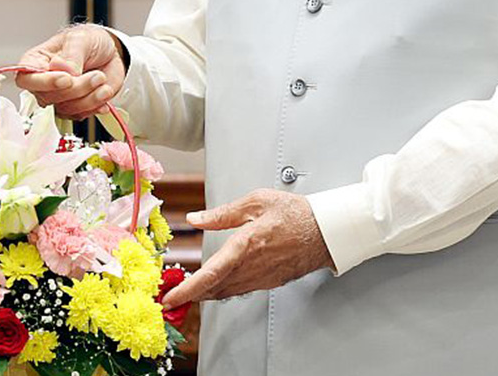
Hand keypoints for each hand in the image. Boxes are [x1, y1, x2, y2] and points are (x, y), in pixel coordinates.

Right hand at [14, 25, 125, 118]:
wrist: (111, 52)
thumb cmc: (90, 41)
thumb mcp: (81, 39)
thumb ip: (71, 54)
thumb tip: (62, 69)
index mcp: (36, 61)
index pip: (27, 79)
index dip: (44, 83)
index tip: (66, 79)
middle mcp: (44, 82)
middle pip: (48, 97)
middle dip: (76, 89)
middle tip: (97, 75)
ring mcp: (59, 96)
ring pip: (65, 109)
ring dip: (89, 98)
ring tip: (102, 79)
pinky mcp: (74, 107)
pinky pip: (80, 115)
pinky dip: (95, 105)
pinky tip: (104, 92)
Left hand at [161, 190, 333, 306]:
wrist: (327, 230)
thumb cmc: (295, 213)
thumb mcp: (256, 201)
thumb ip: (222, 213)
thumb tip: (195, 218)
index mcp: (246, 245)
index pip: (211, 273)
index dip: (188, 289)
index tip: (171, 297)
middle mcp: (253, 266)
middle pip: (215, 288)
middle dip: (190, 295)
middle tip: (170, 296)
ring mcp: (263, 277)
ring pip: (227, 291)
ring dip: (205, 294)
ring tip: (187, 292)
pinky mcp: (270, 281)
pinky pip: (241, 289)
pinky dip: (223, 290)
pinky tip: (215, 286)